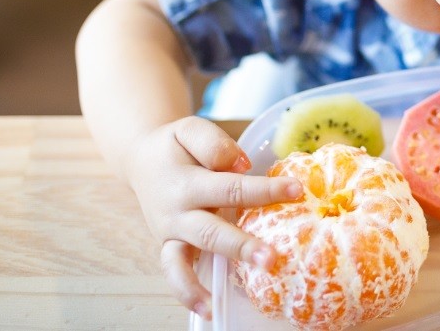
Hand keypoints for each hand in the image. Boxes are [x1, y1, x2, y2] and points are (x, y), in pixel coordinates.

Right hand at [123, 116, 301, 319]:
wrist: (142, 161)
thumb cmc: (176, 147)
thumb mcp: (189, 129)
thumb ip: (214, 144)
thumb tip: (241, 165)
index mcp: (186, 181)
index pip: (231, 187)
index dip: (264, 190)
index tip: (296, 191)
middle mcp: (176, 212)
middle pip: (211, 231)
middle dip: (241, 245)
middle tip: (272, 257)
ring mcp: (171, 234)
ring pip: (187, 259)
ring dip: (209, 279)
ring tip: (228, 296)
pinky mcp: (170, 247)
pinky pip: (175, 272)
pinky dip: (187, 293)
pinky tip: (208, 310)